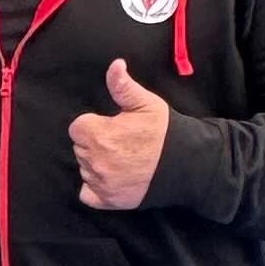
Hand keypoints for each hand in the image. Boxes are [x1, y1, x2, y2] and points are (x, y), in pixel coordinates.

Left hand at [70, 55, 170, 210]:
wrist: (186, 164)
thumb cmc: (163, 132)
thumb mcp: (145, 103)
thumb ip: (122, 85)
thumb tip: (115, 64)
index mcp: (98, 135)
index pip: (78, 127)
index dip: (94, 125)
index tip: (112, 126)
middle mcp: (95, 161)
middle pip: (80, 148)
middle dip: (95, 143)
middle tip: (120, 142)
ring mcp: (100, 183)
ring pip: (84, 169)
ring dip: (96, 163)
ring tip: (121, 159)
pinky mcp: (108, 200)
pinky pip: (87, 194)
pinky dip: (94, 187)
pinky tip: (110, 178)